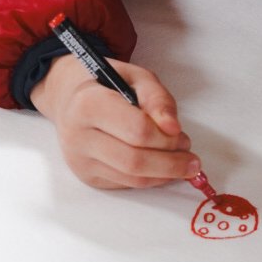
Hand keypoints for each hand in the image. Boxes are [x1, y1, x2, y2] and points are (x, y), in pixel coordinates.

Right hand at [30, 52, 202, 187]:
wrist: (70, 98)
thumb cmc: (108, 85)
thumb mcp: (136, 77)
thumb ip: (158, 99)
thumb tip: (173, 128)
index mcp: (88, 104)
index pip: (136, 130)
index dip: (166, 138)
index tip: (182, 136)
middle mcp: (78, 135)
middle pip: (134, 161)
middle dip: (170, 163)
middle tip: (191, 160)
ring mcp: (80, 159)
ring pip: (131, 178)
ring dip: (164, 174)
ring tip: (180, 162)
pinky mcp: (86, 176)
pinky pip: (125, 184)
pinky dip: (150, 179)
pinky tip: (160, 167)